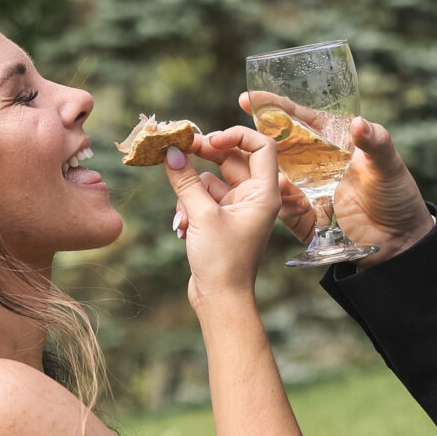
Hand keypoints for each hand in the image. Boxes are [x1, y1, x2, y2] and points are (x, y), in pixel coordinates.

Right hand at [161, 131, 281, 304]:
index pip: (261, 146)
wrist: (220, 300)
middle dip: (203, 157)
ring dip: (190, 193)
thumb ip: (186, 180)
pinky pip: (204, 199)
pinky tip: (181, 228)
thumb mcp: (201, 215)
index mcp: (264, 192)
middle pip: (231, 159)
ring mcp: (238, 208)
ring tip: (183, 217)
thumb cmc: (222, 261)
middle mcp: (255, 197)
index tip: (208, 138)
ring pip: (211, 181)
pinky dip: (190, 208)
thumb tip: (172, 151)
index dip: (236, 135)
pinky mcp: (222, 220)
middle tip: (177, 149)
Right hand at [189, 108, 433, 264]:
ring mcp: (302, 189)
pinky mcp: (297, 216)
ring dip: (236, 168)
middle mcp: (311, 163)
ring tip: (212, 160)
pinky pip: (269, 205)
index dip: (272, 107)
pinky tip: (233, 194)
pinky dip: (251, 200)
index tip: (246, 98)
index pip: (297, 119)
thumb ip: (376, 143)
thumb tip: (359, 124)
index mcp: (330, 143)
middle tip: (214, 135)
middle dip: (240, 138)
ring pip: (262, 174)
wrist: (398, 244)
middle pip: (270, 144)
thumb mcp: (388, 166)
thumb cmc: (397, 197)